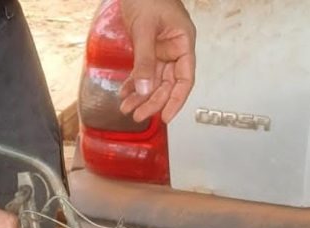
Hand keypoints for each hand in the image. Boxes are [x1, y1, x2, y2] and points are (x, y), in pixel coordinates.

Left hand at [118, 0, 195, 123]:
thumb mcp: (145, 29)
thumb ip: (145, 60)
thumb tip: (145, 88)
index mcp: (183, 43)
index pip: (185, 79)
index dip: (176, 100)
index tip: (166, 117)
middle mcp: (175, 50)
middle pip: (167, 84)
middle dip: (152, 101)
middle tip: (137, 115)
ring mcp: (161, 51)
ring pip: (154, 81)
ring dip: (141, 96)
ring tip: (126, 108)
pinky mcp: (148, 50)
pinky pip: (143, 72)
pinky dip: (133, 83)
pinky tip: (124, 94)